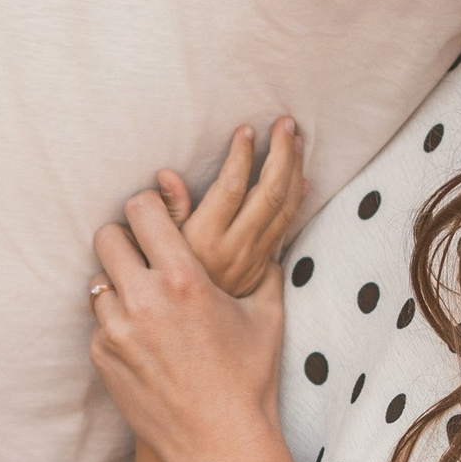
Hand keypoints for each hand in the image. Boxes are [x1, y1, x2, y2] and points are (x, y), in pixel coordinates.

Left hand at [91, 186, 289, 461]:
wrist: (221, 443)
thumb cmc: (250, 379)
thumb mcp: (267, 316)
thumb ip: (263, 270)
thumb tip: (269, 244)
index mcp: (183, 279)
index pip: (142, 210)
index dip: (149, 207)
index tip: (157, 216)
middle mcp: (143, 300)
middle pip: (107, 237)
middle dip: (126, 241)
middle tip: (145, 255)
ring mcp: (116, 331)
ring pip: (98, 281)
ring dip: (119, 285)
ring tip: (148, 303)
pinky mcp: (102, 358)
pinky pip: (99, 322)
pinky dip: (117, 324)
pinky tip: (146, 341)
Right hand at [156, 118, 305, 296]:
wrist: (192, 337)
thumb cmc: (165, 286)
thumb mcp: (157, 250)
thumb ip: (167, 212)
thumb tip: (168, 176)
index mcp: (204, 238)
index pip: (231, 187)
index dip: (242, 156)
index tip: (246, 131)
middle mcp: (235, 247)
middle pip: (270, 193)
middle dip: (281, 153)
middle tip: (285, 123)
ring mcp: (255, 258)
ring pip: (285, 207)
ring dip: (294, 169)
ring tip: (296, 139)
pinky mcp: (264, 267)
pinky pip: (287, 225)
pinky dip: (298, 198)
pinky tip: (303, 178)